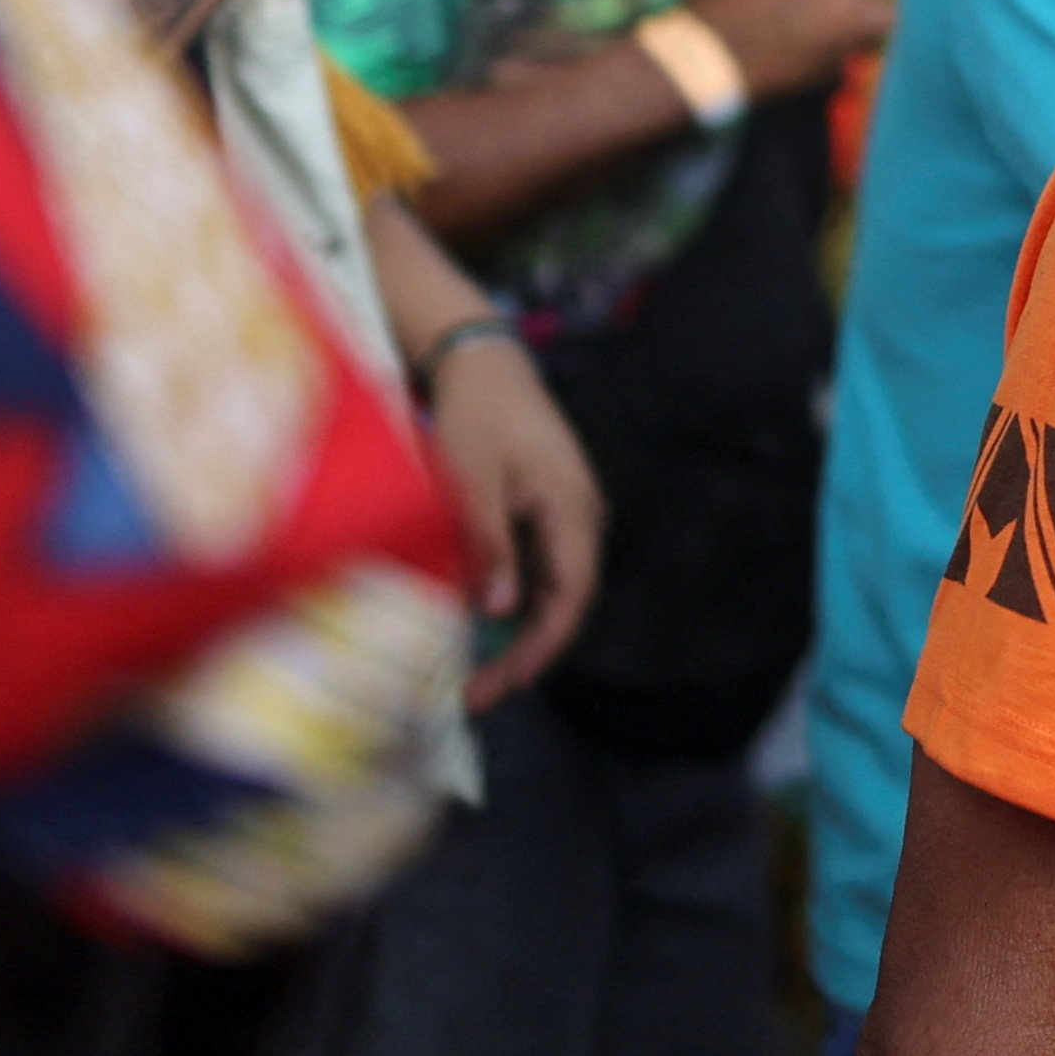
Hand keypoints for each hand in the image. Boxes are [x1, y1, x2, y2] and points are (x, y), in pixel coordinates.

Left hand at [425, 331, 605, 709]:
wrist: (483, 361)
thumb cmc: (476, 416)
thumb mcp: (473, 482)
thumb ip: (491, 545)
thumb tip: (502, 610)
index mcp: (572, 508)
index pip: (572, 594)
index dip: (543, 646)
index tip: (509, 684)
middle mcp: (581, 516)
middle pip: (565, 599)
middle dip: (526, 651)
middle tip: (477, 694)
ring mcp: (566, 512)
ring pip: (553, 587)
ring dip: (519, 631)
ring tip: (477, 672)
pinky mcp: (547, 508)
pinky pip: (540, 567)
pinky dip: (514, 601)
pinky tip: (482, 624)